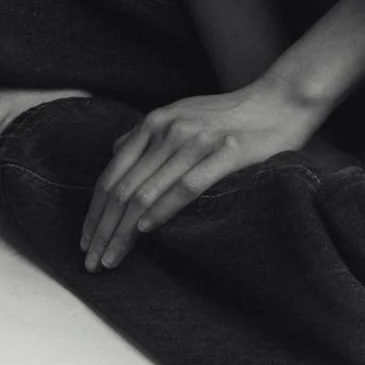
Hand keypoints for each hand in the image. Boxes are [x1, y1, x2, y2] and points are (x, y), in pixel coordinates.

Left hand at [80, 78, 322, 271]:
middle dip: (102, 230)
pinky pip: (186, 186)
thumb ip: (149, 134)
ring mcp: (196, 140)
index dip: (94, 213)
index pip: (111, 175)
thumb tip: (116, 152)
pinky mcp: (225, 153)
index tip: (85, 243)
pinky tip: (147, 231)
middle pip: (122, 189)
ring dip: (124, 232)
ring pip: (146, 192)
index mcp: (155, 123)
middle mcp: (169, 129)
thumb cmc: (229, 115)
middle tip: (91, 263)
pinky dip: (163, 210)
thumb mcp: (181, 114)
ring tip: (112, 259)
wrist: (280, 101)